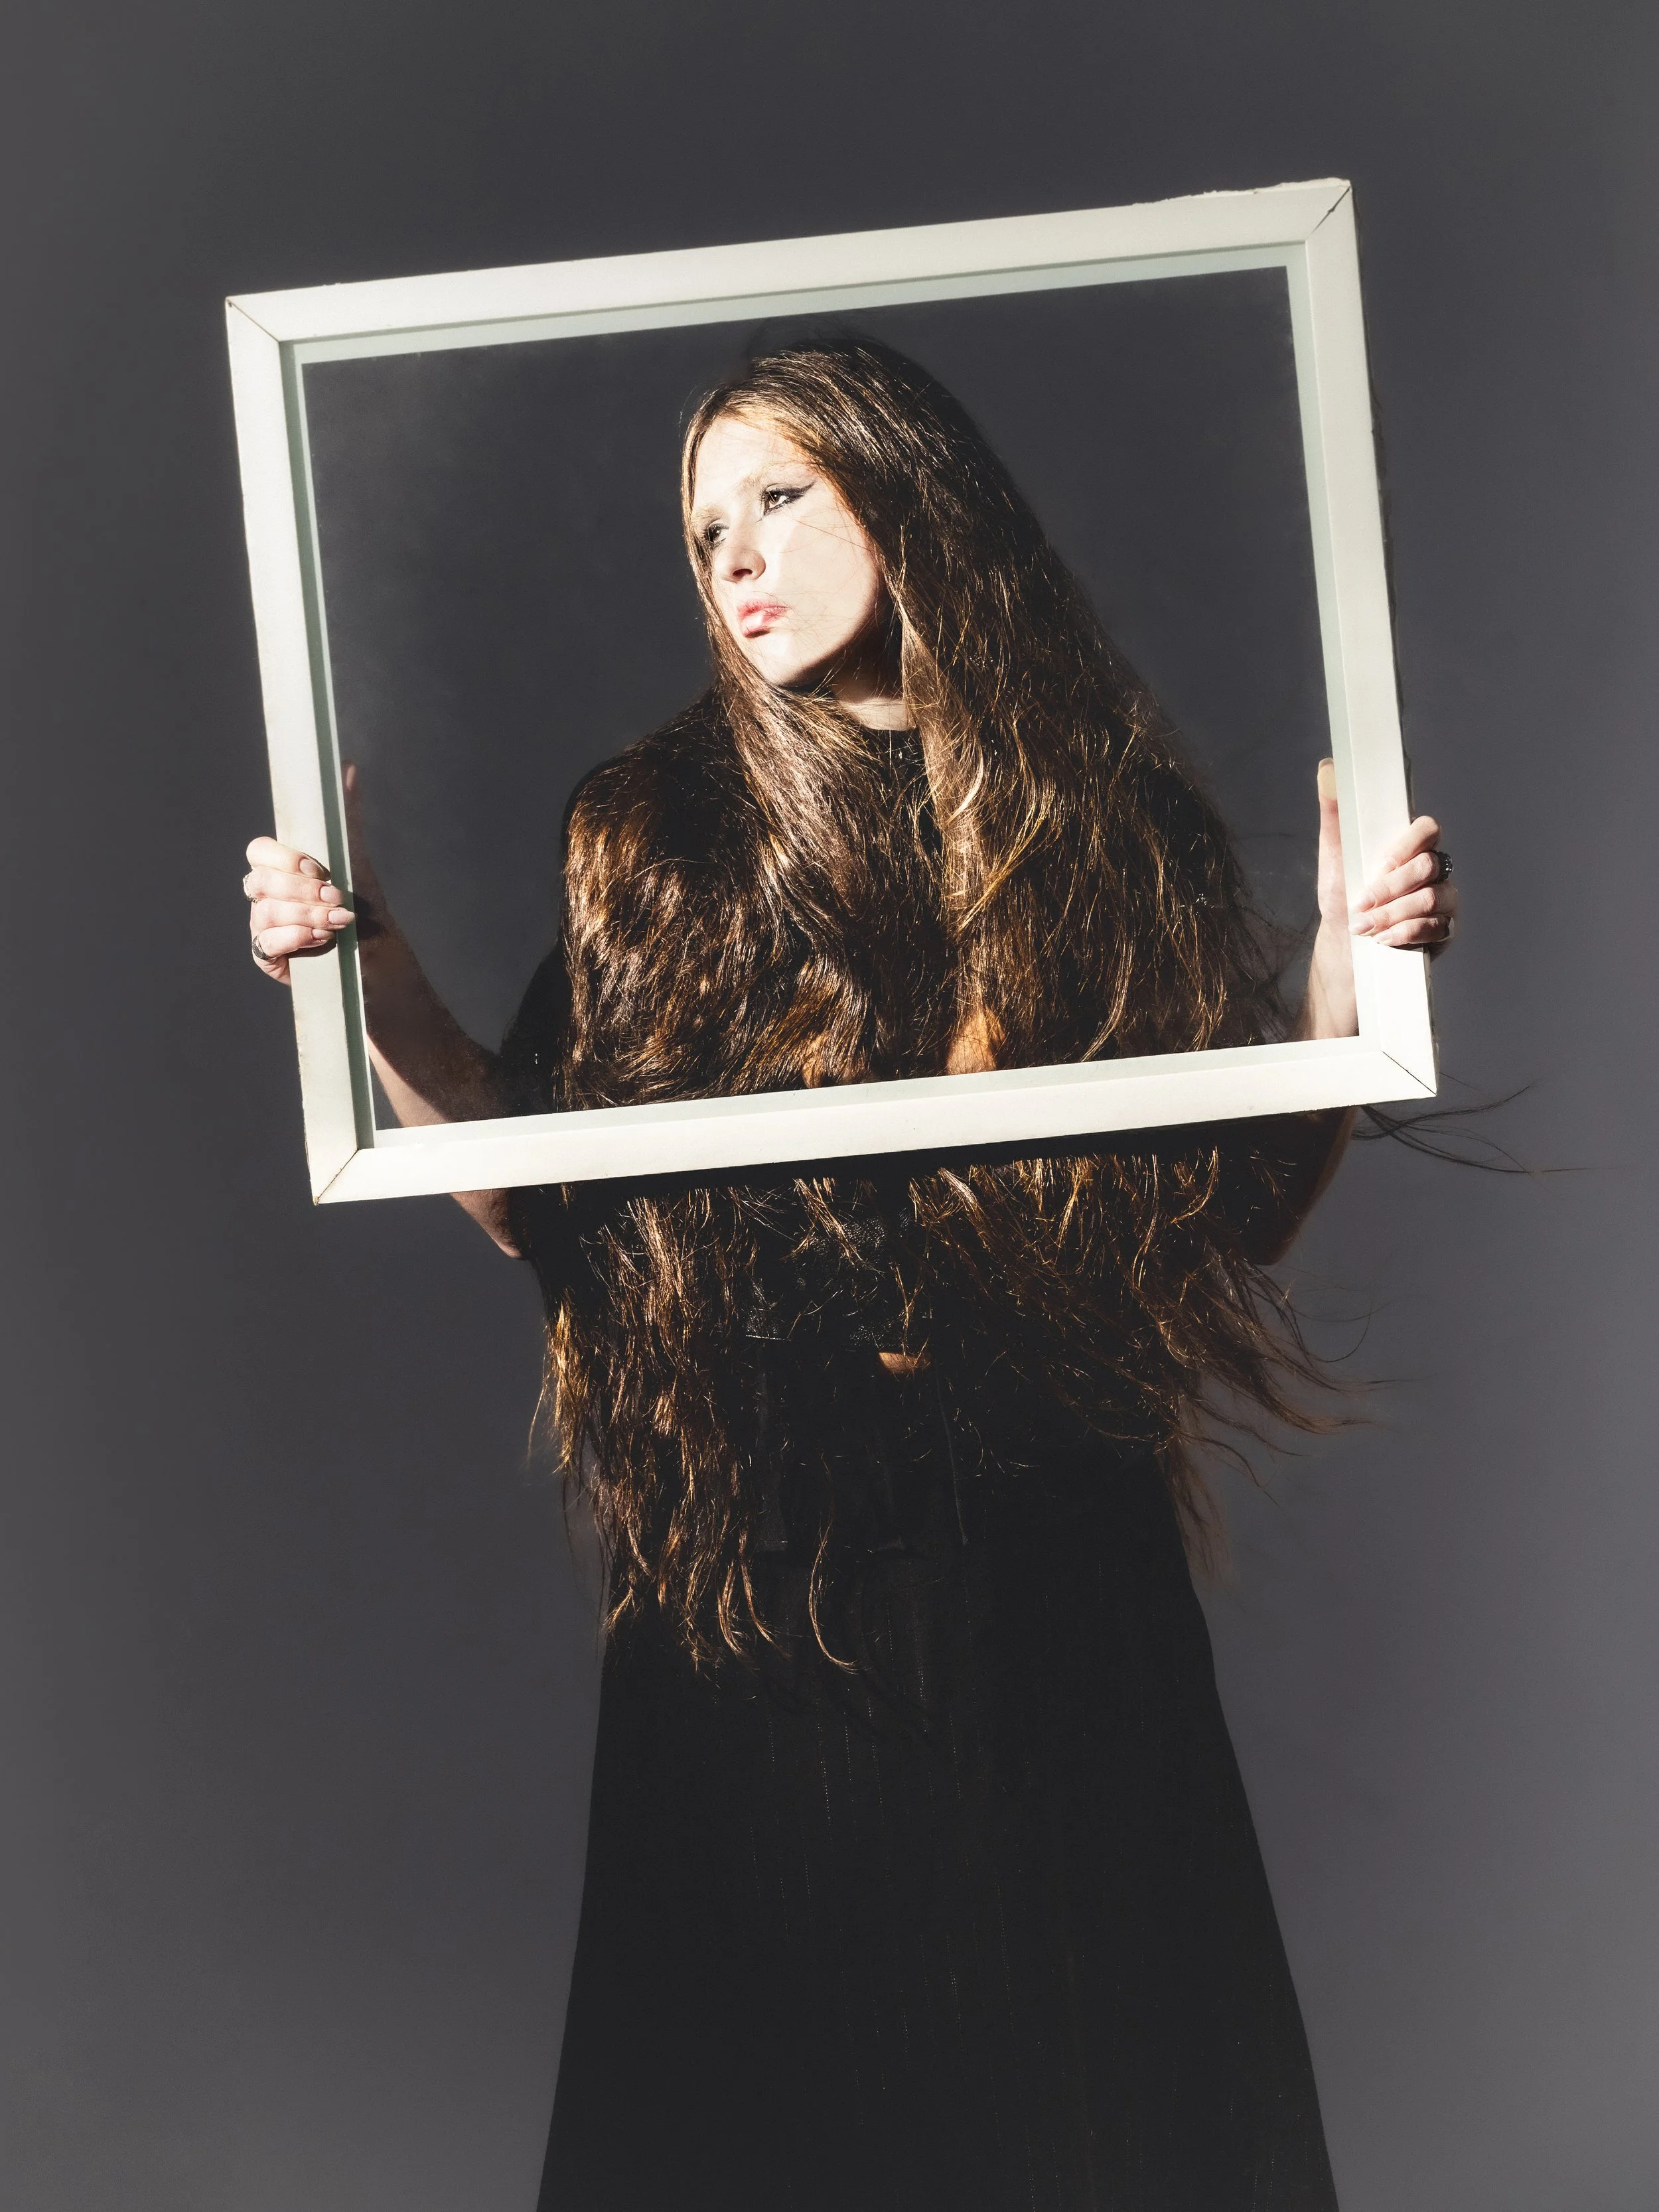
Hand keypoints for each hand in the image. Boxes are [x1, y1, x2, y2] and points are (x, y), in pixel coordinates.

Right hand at [242, 764, 387, 984]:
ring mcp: (262, 924)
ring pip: (265, 912)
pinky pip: (265, 943)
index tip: (319, 868)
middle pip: (261, 881)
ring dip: (306, 914)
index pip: (259, 851)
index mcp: (280, 868)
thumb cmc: (359, 902)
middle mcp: (265, 894)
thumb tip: (349, 767)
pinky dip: (295, 939)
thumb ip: (348, 815)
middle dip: (301, 890)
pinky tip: (321, 938)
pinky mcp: (267, 955)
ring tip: (339, 920)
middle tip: (336, 896)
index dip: (284, 857)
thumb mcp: (356, 859)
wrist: (373, 950)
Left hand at [1346, 789, 1457, 953]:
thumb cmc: (1342, 893)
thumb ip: (1334, 812)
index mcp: (1409, 845)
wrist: (1344, 941)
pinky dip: (1406, 933)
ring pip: (1432, 898)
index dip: (1408, 845)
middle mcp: (1432, 868)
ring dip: (1394, 913)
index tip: (1380, 864)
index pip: (1427, 829)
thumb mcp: (1334, 854)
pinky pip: (1436, 927)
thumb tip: (1328, 767)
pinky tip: (1384, 940)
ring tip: (1365, 927)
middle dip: (1391, 888)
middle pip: (1428, 866)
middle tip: (1361, 904)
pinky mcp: (1443, 928)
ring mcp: (1442, 897)